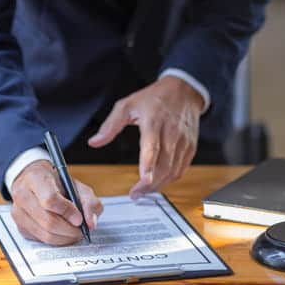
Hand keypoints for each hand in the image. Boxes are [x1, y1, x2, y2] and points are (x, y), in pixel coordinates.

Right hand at [10, 160, 102, 244]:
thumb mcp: (76, 185)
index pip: (50, 200)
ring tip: (74, 232)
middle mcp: (22, 194)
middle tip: (81, 230)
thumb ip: (89, 201)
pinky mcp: (20, 226)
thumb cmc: (55, 182)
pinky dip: (56, 239)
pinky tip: (62, 232)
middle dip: (69, 230)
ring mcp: (18, 212)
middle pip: (48, 221)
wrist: (34, 181)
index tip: (79, 218)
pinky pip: (41, 240)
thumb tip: (91, 223)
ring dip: (65, 237)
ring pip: (45, 234)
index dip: (67, 212)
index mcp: (36, 178)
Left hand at [88, 76, 203, 198]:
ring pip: (173, 171)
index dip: (148, 165)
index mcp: (154, 122)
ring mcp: (183, 142)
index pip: (152, 147)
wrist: (183, 91)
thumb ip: (110, 125)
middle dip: (149, 184)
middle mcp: (171, 133)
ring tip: (143, 191)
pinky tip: (158, 182)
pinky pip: (181, 169)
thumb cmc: (154, 98)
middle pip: (163, 165)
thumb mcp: (127, 105)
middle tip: (135, 194)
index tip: (142, 180)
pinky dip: (169, 179)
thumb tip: (94, 142)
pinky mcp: (190, 147)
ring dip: (158, 185)